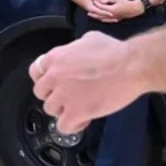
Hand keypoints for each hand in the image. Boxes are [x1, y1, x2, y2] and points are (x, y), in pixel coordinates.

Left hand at [30, 32, 148, 133]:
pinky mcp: (76, 111)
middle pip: (40, 92)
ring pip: (50, 109)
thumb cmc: (115, 52)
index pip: (35, 71)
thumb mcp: (89, 39)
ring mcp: (64, 95)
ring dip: (62, 110)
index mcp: (56, 58)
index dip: (44, 79)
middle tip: (67, 96)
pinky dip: (72, 126)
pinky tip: (83, 120)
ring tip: (78, 108)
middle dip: (53, 95)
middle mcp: (55, 76)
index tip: (53, 83)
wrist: (131, 66)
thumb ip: (75, 48)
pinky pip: (63, 126)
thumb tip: (77, 53)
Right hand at [77, 0, 115, 22]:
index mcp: (91, 8)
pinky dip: (105, 16)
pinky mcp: (94, 12)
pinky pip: (100, 15)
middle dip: (109, 18)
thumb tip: (106, 2)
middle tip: (116, 19)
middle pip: (101, 16)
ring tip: (115, 19)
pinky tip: (110, 17)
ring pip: (101, 17)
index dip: (106, 13)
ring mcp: (93, 13)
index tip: (112, 15)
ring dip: (108, 19)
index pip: (100, 11)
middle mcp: (92, 12)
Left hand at [96, 0, 144, 22]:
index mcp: (112, 10)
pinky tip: (101, 19)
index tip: (93, 2)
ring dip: (98, 18)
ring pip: (104, 19)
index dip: (97, 4)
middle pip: (101, 15)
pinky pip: (109, 21)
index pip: (102, 7)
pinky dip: (104, 20)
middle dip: (94, 14)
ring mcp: (115, 18)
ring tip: (93, 16)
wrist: (135, 9)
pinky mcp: (117, 19)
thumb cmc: (127, 3)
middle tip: (88, 13)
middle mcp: (112, 15)